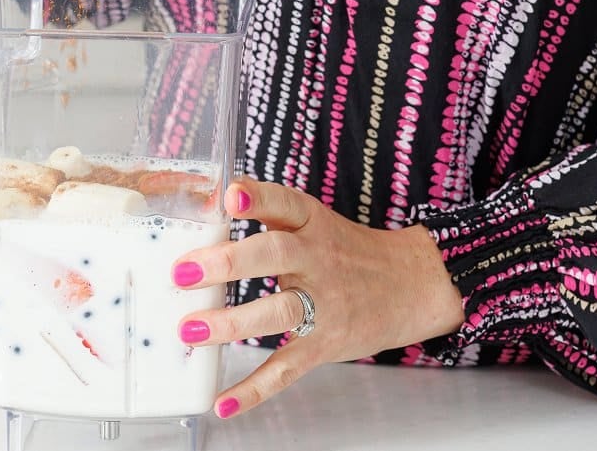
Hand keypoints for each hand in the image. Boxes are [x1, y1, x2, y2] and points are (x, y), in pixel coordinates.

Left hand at [172, 177, 464, 418]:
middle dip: (227, 263)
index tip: (231, 196)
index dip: (258, 197)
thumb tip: (205, 210)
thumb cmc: (347, 251)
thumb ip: (268, 217)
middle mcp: (318, 258)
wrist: (413, 284)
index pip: (284, 203)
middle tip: (182, 272)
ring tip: (190, 330)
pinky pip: (287, 368)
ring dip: (231, 323)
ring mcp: (325, 303)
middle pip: (274, 255)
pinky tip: (223, 401)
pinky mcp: (326, 343)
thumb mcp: (314, 222)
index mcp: (311, 223)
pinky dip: (254, 388)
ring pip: (277, 311)